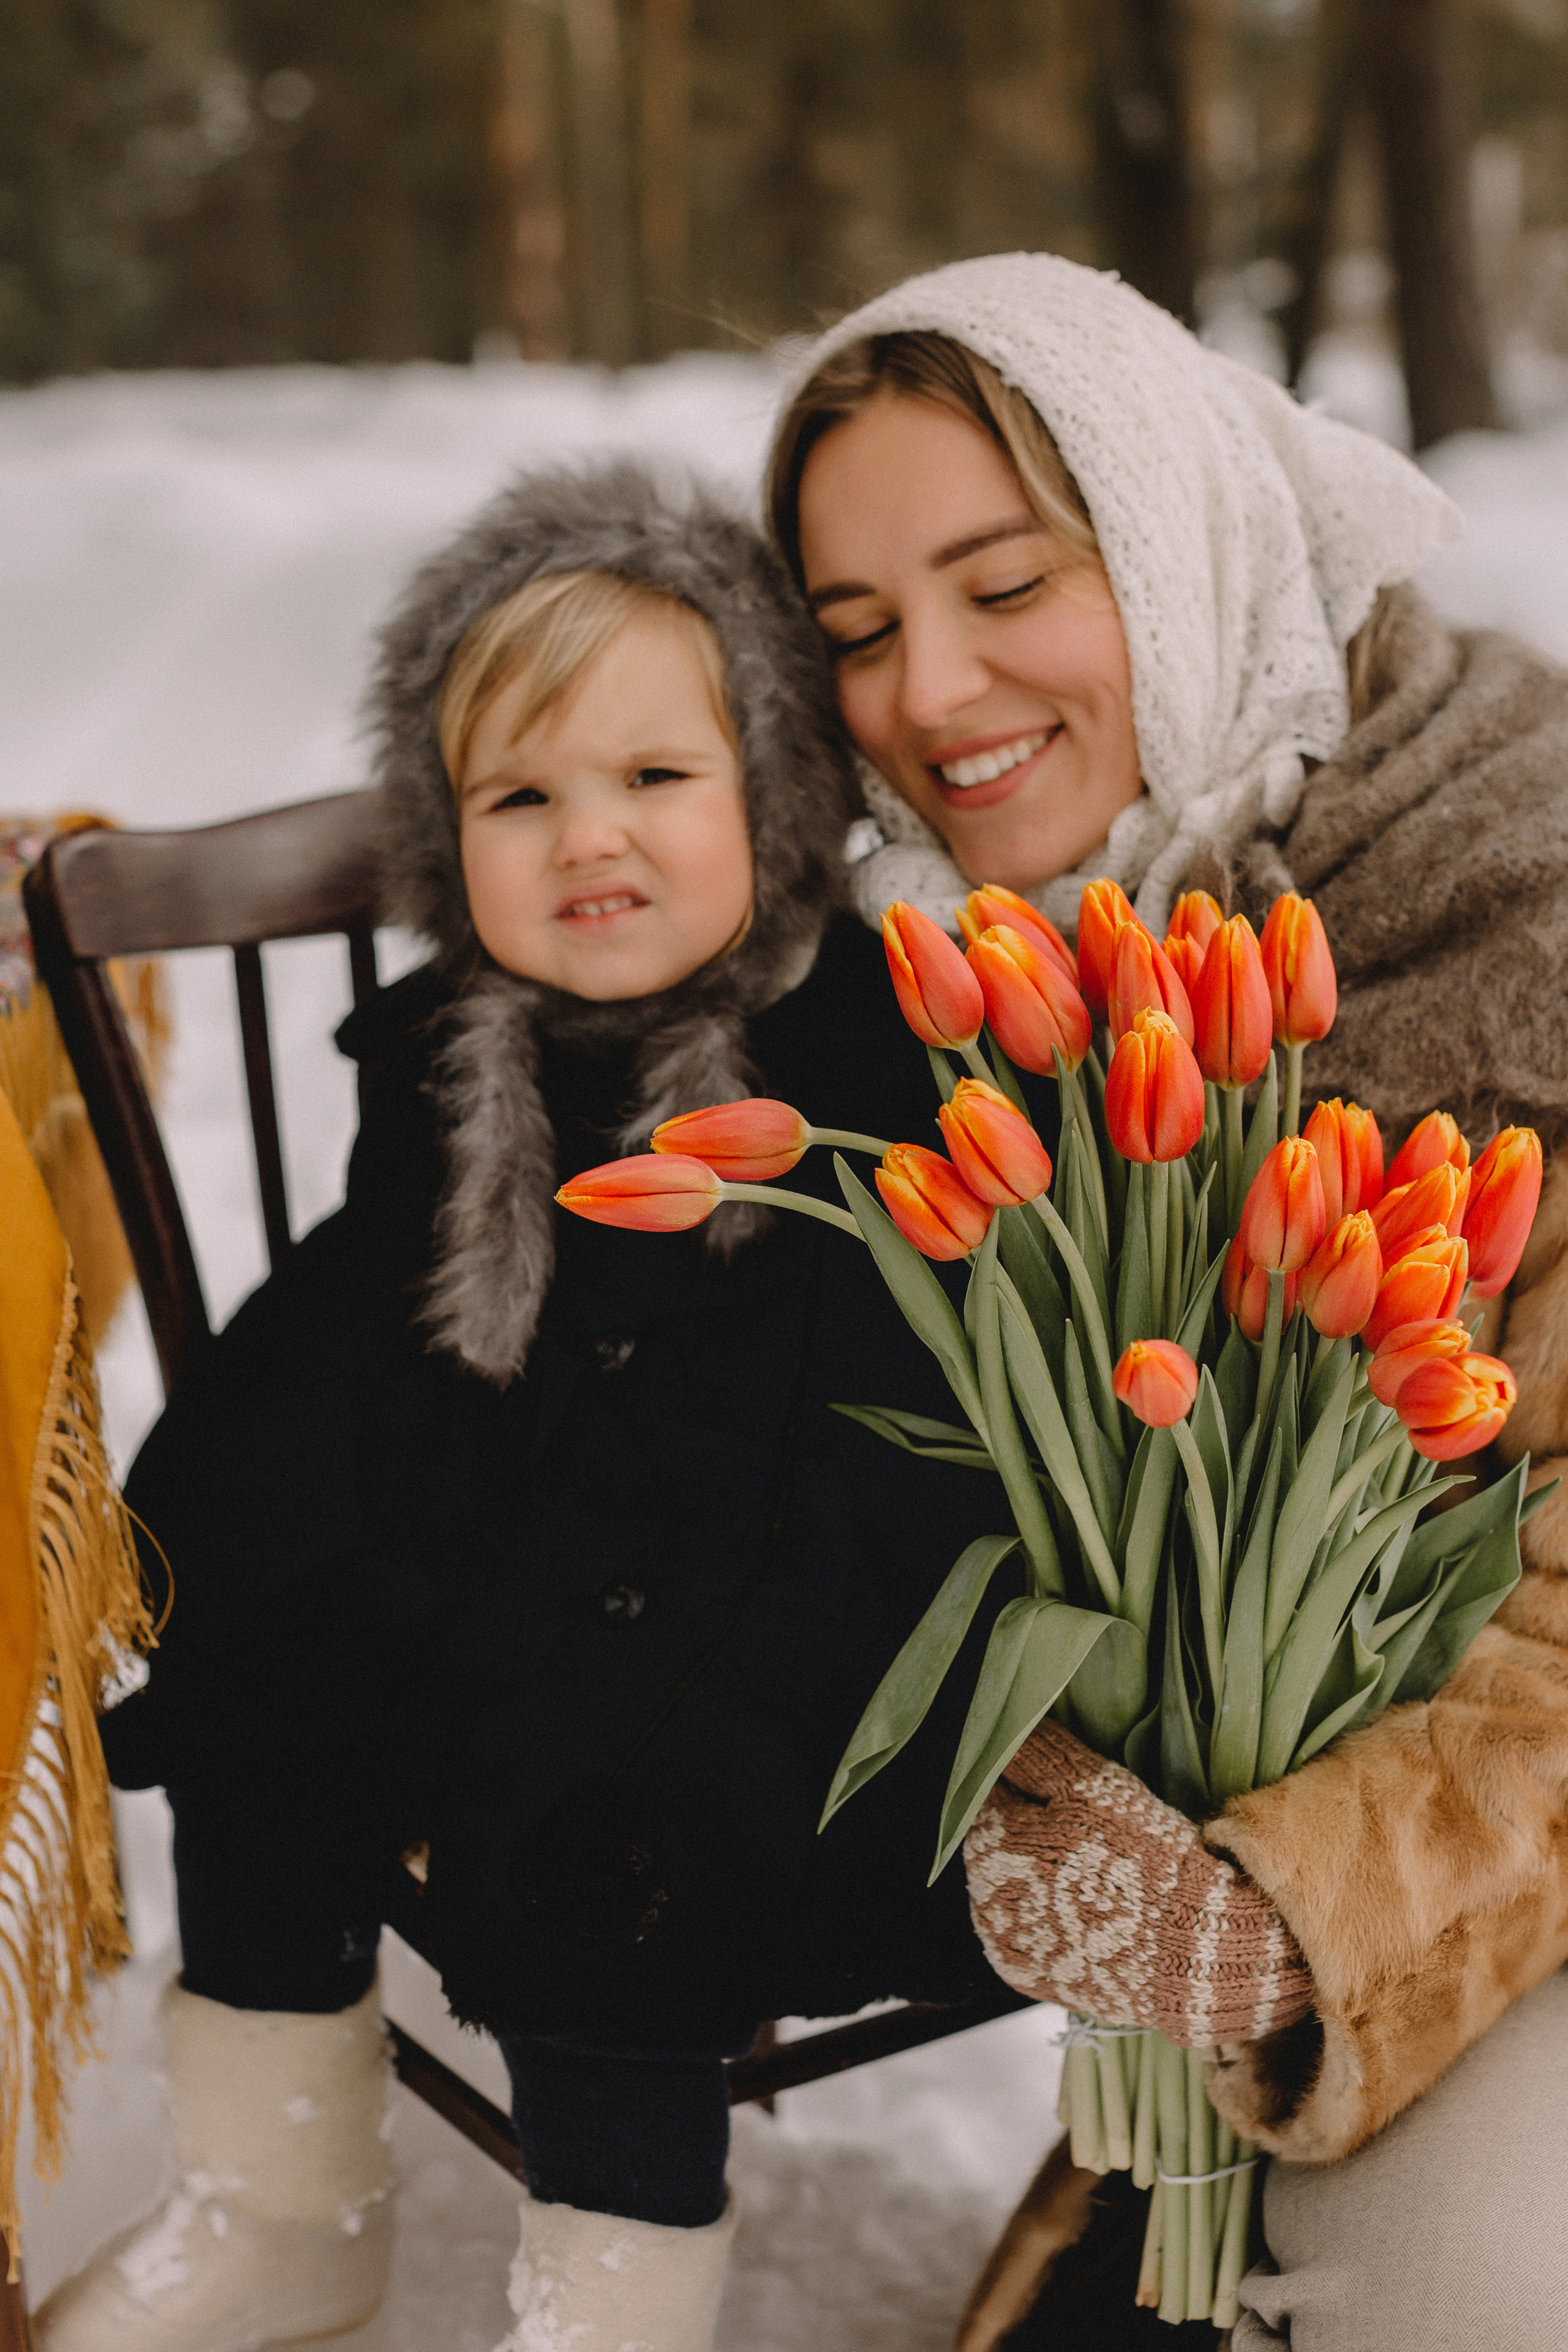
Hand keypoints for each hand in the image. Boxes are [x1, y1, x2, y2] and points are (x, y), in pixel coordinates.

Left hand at [963, 1718, 1313, 2046]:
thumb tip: (1006, 1724)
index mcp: (986, 1843)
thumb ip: (1036, 1752)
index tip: (1074, 1797)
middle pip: (999, 1844)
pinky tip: (1086, 1914)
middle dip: (1031, 1833)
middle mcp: (979, 1899)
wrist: (1192, 1950)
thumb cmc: (1140, 1855)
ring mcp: (1001, 1944)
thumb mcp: (1089, 1783)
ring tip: (1094, 1880)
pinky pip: (1026, 1932)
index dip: (1034, 1788)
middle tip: (1092, 1840)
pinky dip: (1047, 1919)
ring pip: (1010, 1888)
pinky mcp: (1026, 1978)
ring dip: (1037, 1877)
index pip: (992, 1794)